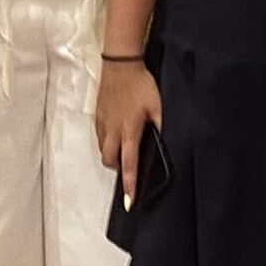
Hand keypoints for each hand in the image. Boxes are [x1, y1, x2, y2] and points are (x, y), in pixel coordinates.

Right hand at [94, 58, 160, 204]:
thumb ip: (162, 126)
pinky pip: (100, 137)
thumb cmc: (142, 85)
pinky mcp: (98, 115)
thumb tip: (166, 144)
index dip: (129, 184)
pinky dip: (108, 142)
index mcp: (129, 130)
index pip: (128, 163)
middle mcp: (113, 130)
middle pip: (110, 161)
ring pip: (103, 150)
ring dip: (112, 156)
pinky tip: (118, 135)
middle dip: (118, 170)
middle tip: (130, 168)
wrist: (120, 65)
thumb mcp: (158, 106)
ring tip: (125, 151)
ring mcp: (103, 123)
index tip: (129, 201)